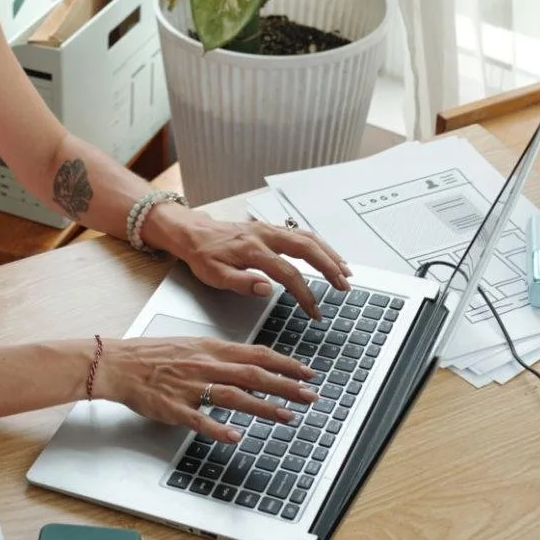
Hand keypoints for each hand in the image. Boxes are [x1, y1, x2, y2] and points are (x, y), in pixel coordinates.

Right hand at [94, 336, 317, 441]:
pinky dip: (218, 428)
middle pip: (252, 374)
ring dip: (262, 406)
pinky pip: (199, 419)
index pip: (257, 354)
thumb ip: (222, 356)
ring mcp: (190, 387)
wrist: (120, 363)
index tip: (307, 372)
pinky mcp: (174, 407)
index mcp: (211, 349)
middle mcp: (205, 365)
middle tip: (310, 394)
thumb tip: (251, 363)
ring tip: (286, 416)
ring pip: (233, 395)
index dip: (285, 363)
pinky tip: (235, 437)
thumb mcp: (193, 346)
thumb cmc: (154, 356)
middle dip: (285, 385)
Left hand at [147, 207, 350, 319]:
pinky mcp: (271, 229)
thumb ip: (241, 283)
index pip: (288, 274)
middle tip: (344, 286)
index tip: (314, 311)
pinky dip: (320, 244)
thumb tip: (267, 289)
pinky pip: (301, 234)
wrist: (193, 233)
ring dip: (329, 254)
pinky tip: (329, 255)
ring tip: (345, 271)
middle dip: (329, 267)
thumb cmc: (203, 256)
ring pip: (308, 238)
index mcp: (253, 250)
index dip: (305, 294)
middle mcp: (265, 236)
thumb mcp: (214, 275)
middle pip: (306, 249)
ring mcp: (270, 230)